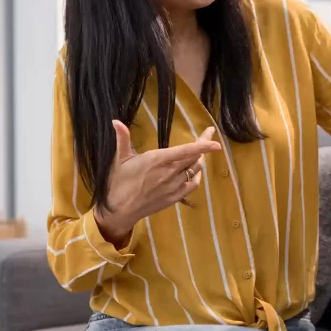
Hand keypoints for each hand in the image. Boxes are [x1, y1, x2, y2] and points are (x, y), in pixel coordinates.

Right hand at [94, 120, 220, 245]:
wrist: (120, 210)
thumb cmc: (119, 183)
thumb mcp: (120, 159)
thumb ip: (122, 138)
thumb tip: (115, 121)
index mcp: (158, 159)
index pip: (187, 150)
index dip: (203, 144)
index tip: (214, 138)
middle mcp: (170, 172)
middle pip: (194, 158)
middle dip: (203, 146)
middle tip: (207, 136)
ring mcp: (174, 186)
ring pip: (194, 170)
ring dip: (198, 160)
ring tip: (198, 153)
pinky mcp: (175, 197)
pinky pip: (193, 185)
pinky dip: (197, 176)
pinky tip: (195, 172)